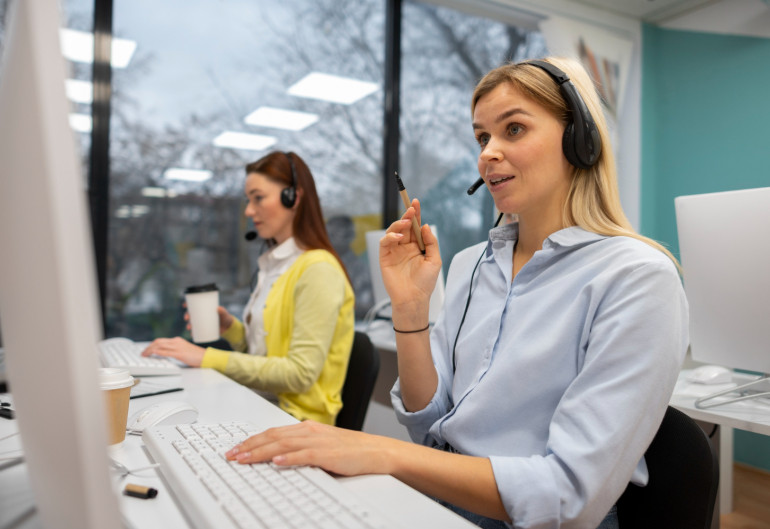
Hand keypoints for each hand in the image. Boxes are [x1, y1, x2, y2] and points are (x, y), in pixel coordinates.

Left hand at [141, 337, 204, 366]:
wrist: (206, 357)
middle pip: (158, 342)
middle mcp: (176, 342)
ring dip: (150, 350)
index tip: (146, 350)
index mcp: (177, 341)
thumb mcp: (184, 351)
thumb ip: (174, 351)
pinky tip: (153, 354)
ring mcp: (178, 347)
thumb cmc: (197, 356)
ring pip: (159, 346)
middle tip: (143, 353)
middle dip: (148, 347)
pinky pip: (165, 352)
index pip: (161, 341)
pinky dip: (157, 352)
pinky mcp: (179, 353)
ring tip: (144, 355)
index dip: (151, 345)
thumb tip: (165, 355)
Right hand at [184, 305, 233, 334]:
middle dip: (186, 315)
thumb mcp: (224, 314)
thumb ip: (222, 311)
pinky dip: (193, 333)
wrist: (228, 328)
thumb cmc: (225, 318)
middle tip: (187, 318)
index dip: (187, 304)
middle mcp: (201, 315)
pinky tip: (191, 334)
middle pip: (191, 314)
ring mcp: (202, 323)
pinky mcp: (203, 329)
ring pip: (192, 323)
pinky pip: (196, 331)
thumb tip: (218, 308)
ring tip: (189, 328)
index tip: (184, 305)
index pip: (194, 305)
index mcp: (204, 309)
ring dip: (188, 325)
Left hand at [225, 421, 396, 476]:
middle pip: (273, 436)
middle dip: (249, 446)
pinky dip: (289, 457)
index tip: (236, 449)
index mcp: (306, 428)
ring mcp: (319, 442)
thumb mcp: (321, 446)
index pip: (273, 432)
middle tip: (231, 455)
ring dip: (261, 451)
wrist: (377, 450)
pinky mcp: (329, 454)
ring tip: (244, 458)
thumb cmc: (351, 450)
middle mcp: (309, 431)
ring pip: (283, 444)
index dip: (252, 440)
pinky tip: (277, 461)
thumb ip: (300, 449)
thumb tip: (275, 458)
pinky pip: (305, 455)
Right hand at [379, 198, 441, 311]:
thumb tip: (424, 226)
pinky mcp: (385, 257)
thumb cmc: (425, 282)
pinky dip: (390, 237)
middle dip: (407, 215)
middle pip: (404, 226)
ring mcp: (394, 251)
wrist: (413, 299)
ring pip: (393, 231)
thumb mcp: (434, 260)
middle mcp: (405, 247)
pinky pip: (385, 243)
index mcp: (417, 246)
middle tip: (411, 209)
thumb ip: (431, 242)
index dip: (416, 214)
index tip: (416, 202)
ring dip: (399, 224)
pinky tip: (398, 238)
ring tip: (406, 222)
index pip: (415, 227)